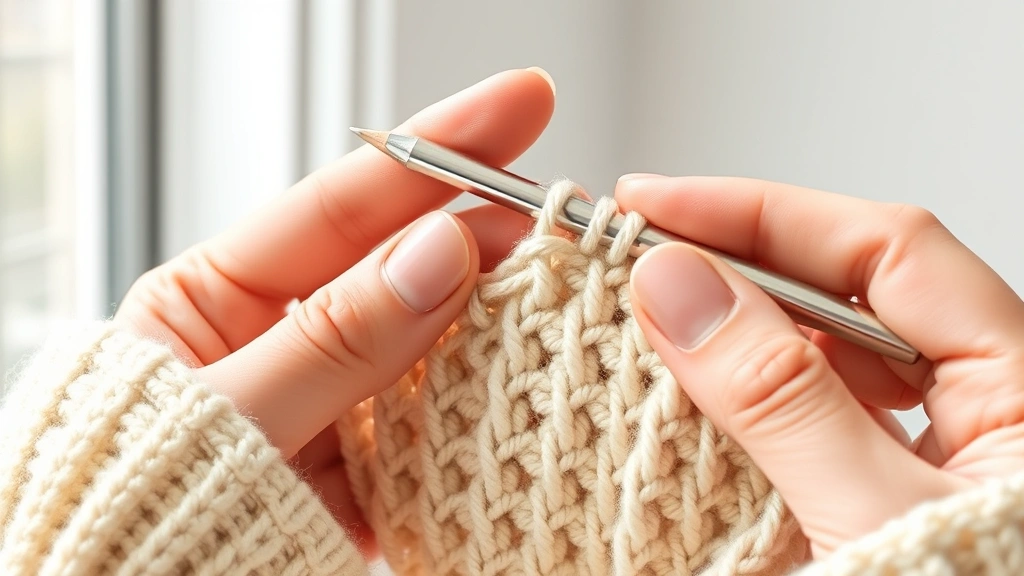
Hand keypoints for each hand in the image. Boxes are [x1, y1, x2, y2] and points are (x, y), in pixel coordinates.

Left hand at [112, 68, 555, 555]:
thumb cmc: (134, 510)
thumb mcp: (224, 417)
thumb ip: (333, 342)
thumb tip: (438, 254)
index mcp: (212, 301)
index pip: (338, 204)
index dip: (432, 150)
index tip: (518, 107)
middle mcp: (278, 343)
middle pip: (396, 267)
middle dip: (481, 235)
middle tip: (562, 222)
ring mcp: (327, 405)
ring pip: (426, 345)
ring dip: (494, 319)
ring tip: (565, 291)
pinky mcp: (361, 473)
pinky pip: (431, 424)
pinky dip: (479, 404)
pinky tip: (529, 375)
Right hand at [617, 174, 1023, 556]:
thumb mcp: (871, 516)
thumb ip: (784, 400)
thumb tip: (680, 287)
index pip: (888, 250)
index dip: (762, 213)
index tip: (657, 206)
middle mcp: (990, 404)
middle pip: (854, 290)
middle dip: (737, 262)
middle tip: (635, 250)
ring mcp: (940, 450)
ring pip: (828, 353)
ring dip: (736, 331)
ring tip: (651, 319)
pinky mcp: (891, 491)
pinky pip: (816, 415)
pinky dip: (750, 399)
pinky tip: (697, 393)